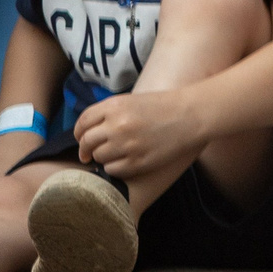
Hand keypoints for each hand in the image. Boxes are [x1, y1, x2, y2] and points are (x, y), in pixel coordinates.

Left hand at [74, 90, 203, 179]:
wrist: (193, 114)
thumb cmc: (164, 106)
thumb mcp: (132, 101)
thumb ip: (108, 114)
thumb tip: (87, 134)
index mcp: (115, 106)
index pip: (83, 122)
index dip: (79, 133)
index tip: (81, 139)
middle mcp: (117, 125)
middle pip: (87, 142)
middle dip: (86, 149)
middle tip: (89, 154)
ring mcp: (127, 145)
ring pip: (99, 157)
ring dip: (103, 157)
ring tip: (117, 154)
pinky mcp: (138, 161)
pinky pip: (112, 170)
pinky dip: (115, 168)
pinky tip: (126, 161)